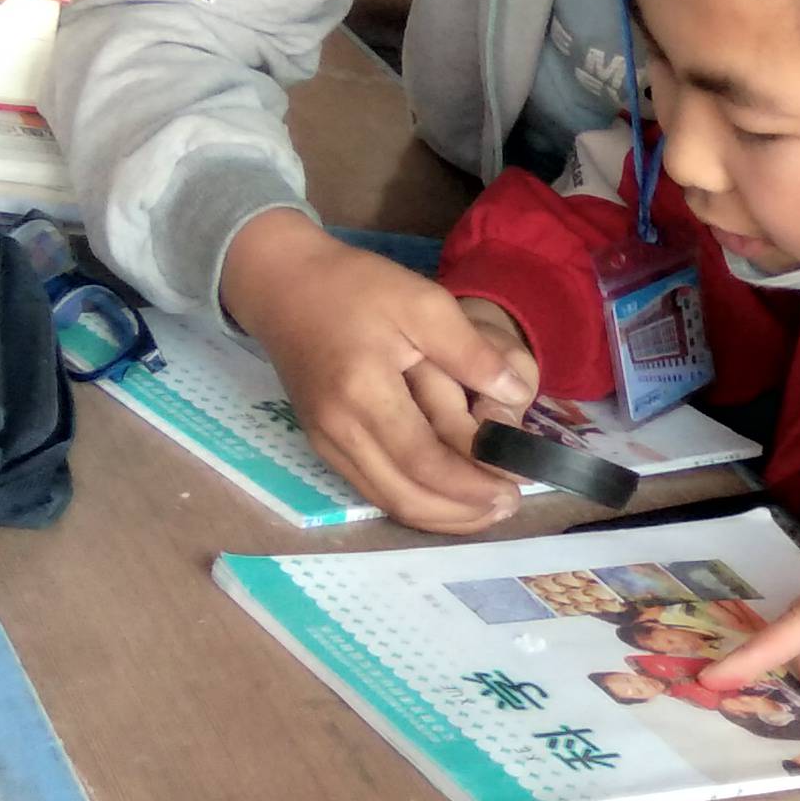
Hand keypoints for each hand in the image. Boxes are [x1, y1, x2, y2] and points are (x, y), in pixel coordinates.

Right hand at [217, 211, 535, 531]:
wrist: (283, 285)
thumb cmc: (356, 286)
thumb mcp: (424, 302)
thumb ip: (471, 353)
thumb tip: (516, 395)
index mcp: (364, 392)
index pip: (423, 460)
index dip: (471, 483)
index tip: (515, 485)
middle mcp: (338, 429)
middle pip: (405, 495)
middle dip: (462, 511)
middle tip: (509, 505)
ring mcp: (324, 441)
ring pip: (386, 501)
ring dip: (440, 516)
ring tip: (486, 508)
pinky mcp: (321, 443)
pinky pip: (371, 489)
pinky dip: (413, 501)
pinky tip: (447, 495)